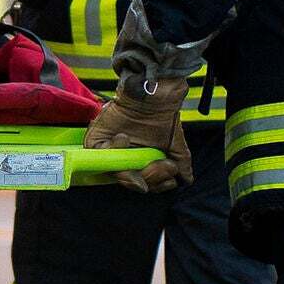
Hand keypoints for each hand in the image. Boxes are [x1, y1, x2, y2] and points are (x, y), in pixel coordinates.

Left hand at [85, 77, 192, 193]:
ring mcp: (111, 152)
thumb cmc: (164, 119)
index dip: (157, 185)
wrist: (154, 97)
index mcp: (140, 164)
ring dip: (134, 167)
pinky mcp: (96, 141)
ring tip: (148, 155)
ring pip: (116, 174)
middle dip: (150, 177)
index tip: (170, 179)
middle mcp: (125, 160)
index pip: (145, 185)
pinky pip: (99, 154)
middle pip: (131, 182)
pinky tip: (124, 138)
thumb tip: (186, 180)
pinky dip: (113, 148)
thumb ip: (181, 163)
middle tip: (164, 165)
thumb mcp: (175, 145)